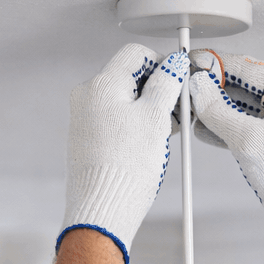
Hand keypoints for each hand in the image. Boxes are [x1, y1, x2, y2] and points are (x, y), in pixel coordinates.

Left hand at [59, 44, 189, 263]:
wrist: (102, 209)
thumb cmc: (125, 168)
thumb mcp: (155, 119)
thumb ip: (166, 85)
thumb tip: (174, 65)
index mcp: (101, 84)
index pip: (136, 54)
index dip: (162, 65)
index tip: (179, 83)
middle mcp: (87, 96)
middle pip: (129, 77)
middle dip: (157, 91)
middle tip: (177, 114)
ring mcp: (84, 118)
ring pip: (124, 101)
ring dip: (148, 112)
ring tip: (165, 136)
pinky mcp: (87, 139)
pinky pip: (115, 121)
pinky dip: (135, 127)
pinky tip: (148, 148)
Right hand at [188, 52, 263, 263]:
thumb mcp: (249, 141)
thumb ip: (218, 111)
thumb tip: (197, 87)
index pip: (245, 67)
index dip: (212, 65)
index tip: (187, 64)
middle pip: (243, 85)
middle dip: (212, 90)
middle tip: (184, 93)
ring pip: (243, 106)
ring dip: (217, 111)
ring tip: (189, 114)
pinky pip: (249, 124)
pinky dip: (228, 127)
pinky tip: (205, 131)